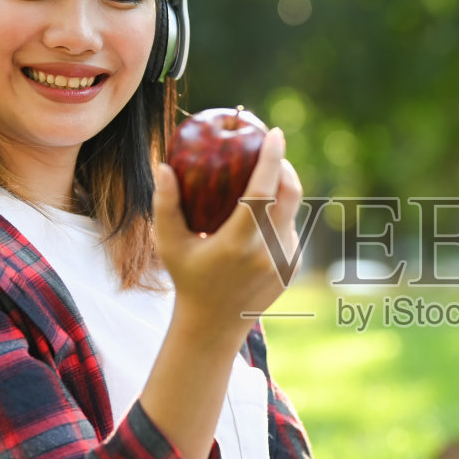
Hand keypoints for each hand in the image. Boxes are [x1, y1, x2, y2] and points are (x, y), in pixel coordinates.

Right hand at [152, 128, 302, 343]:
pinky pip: (290, 228)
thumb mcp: (168, 244)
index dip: (271, 159)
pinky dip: (279, 214)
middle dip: (284, 165)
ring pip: (293, 211)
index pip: (262, 192)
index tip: (274, 133)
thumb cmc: (187, 278)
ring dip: (281, 189)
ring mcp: (285, 260)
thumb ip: (165, 205)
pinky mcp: (293, 266)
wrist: (214, 326)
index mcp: (238, 242)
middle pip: (290, 194)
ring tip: (262, 177)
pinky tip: (262, 210)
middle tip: (270, 149)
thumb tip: (165, 165)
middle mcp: (267, 251)